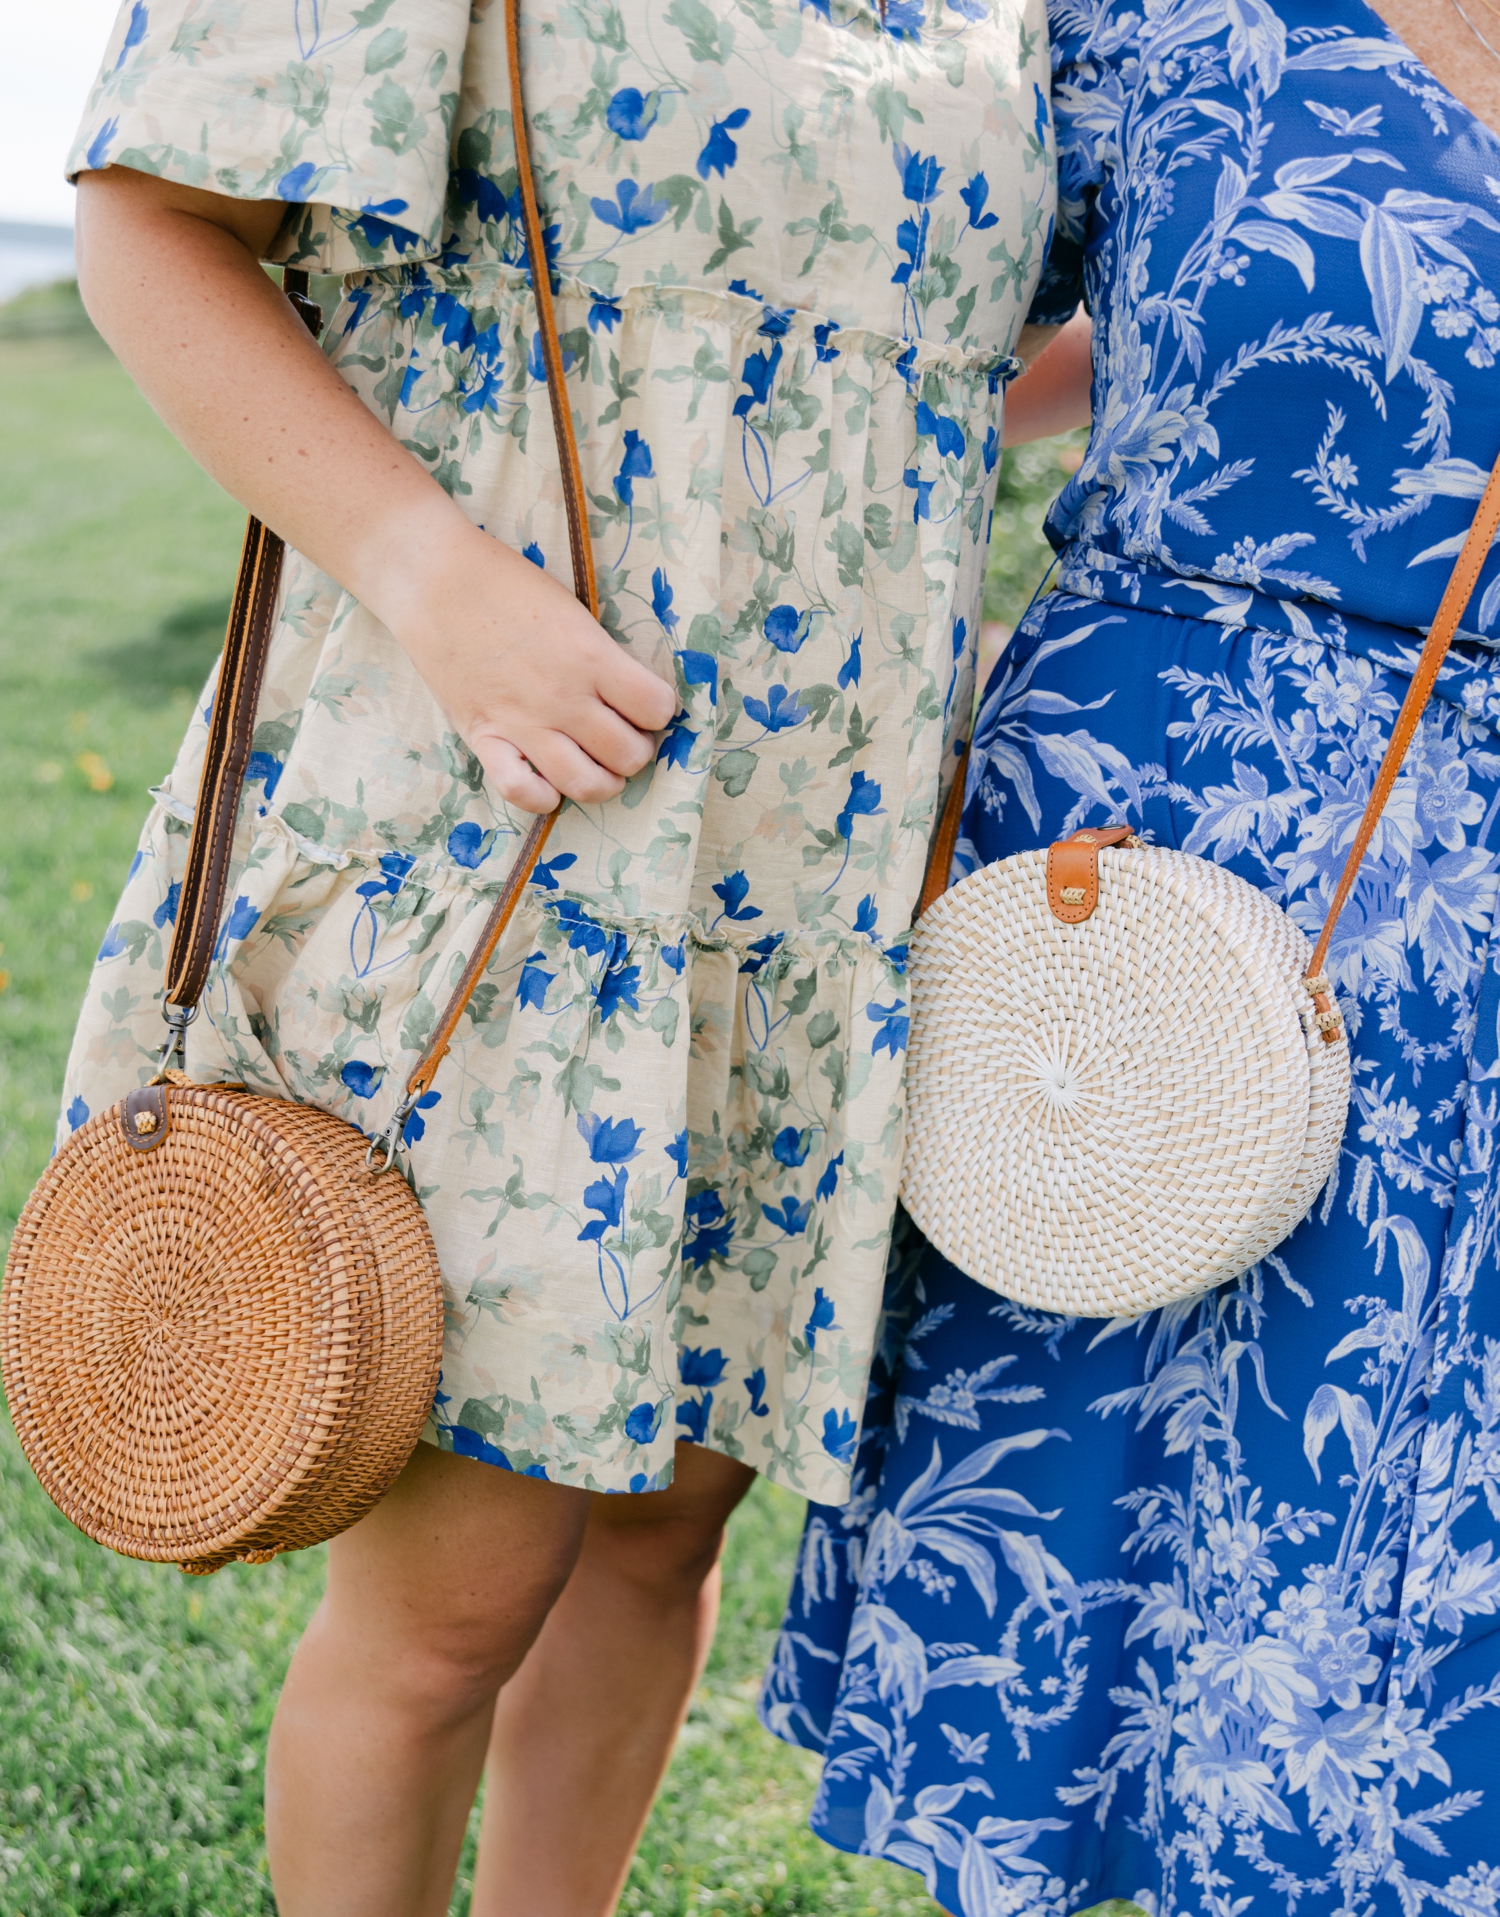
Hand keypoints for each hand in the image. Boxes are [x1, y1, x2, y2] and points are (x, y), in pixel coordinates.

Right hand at [379, 513, 678, 813]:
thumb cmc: (504, 581)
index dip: (659, 709)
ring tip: (597, 764)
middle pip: (629, 754)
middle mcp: (564, 697)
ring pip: (587, 784)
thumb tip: (630, 692)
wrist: (432, 579)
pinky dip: (543, 797)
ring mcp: (524, 723)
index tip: (646, 703)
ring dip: (604, 782)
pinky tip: (549, 780)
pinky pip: (522, 792)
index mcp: (592, 656)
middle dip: (637, 749)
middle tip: (624, 735)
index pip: (657, 708)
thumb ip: (601, 655)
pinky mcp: (485, 738)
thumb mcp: (572, 610)